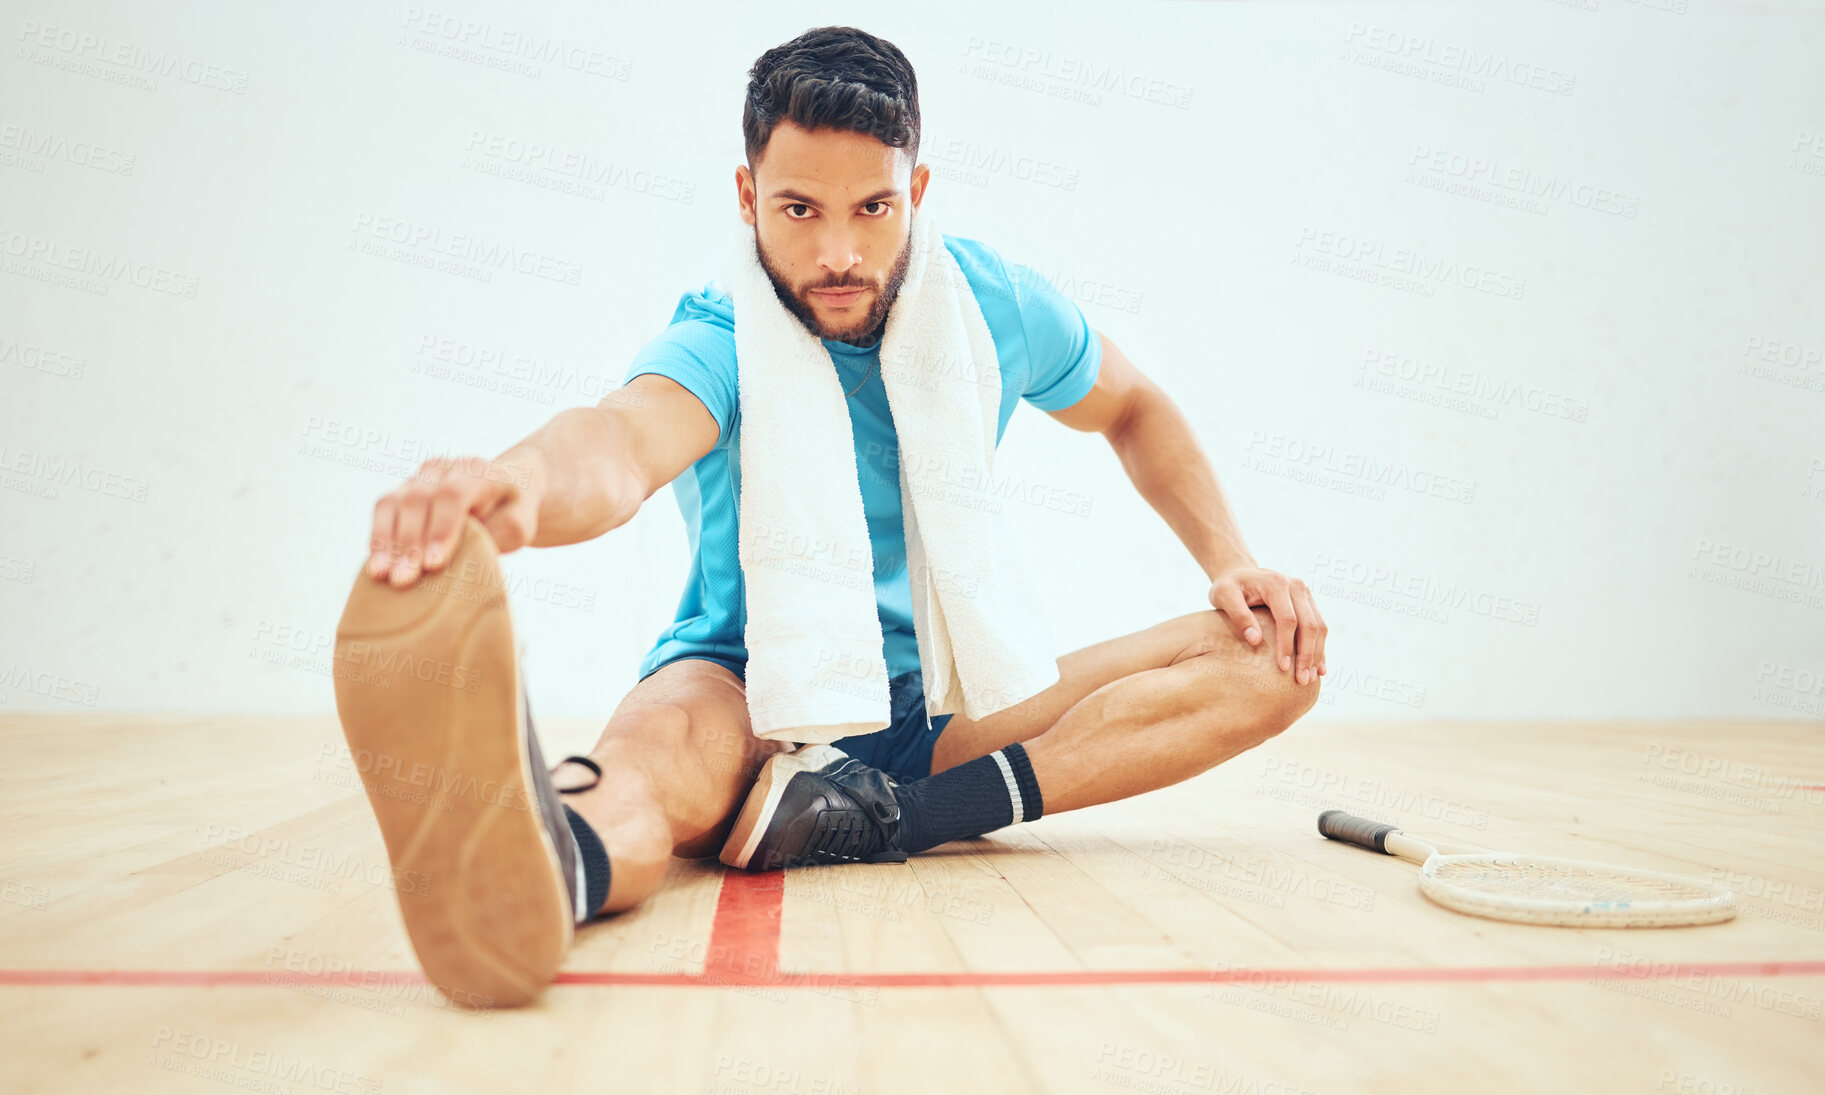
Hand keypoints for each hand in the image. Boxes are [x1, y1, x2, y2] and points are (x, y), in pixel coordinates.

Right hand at [367, 454, 543, 586]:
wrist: (502, 490)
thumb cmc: (511, 513)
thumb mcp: (521, 525)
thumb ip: (500, 535)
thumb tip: (466, 553)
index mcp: (478, 472)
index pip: (453, 495)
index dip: (440, 529)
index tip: (433, 564)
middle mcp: (444, 468)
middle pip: (418, 500)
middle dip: (410, 544)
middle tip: (403, 580)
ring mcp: (420, 477)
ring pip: (394, 502)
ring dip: (387, 542)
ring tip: (382, 575)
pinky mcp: (403, 489)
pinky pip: (383, 509)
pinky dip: (378, 537)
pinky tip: (376, 564)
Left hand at [1206, 566, 1327, 684]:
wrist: (1239, 573)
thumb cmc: (1229, 587)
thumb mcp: (1224, 596)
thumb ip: (1238, 616)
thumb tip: (1255, 640)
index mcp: (1276, 584)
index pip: (1288, 619)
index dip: (1287, 645)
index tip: (1283, 668)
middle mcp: (1296, 586)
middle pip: (1309, 624)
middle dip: (1307, 655)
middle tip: (1302, 681)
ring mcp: (1305, 594)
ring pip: (1319, 626)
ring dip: (1317, 654)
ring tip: (1309, 679)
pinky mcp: (1308, 603)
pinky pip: (1319, 626)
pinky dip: (1320, 648)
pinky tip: (1319, 668)